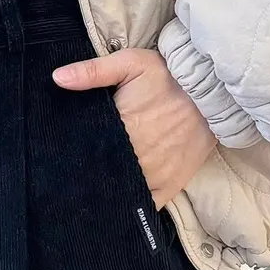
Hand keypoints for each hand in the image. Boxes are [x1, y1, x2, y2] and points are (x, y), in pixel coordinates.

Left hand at [51, 47, 218, 209]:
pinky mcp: (169, 186)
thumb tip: (57, 78)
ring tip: (92, 185)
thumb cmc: (168, 76)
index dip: (71, 156)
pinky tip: (117, 200)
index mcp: (121, 131)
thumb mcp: (130, 63)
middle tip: (72, 171)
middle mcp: (136, 159)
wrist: (212, 92)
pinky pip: (143, 205)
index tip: (62, 154)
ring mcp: (153, 176)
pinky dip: (129, 205)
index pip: (84, 152)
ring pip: (119, 192)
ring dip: (106, 189)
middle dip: (86, 172)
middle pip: (99, 174)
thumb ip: (92, 72)